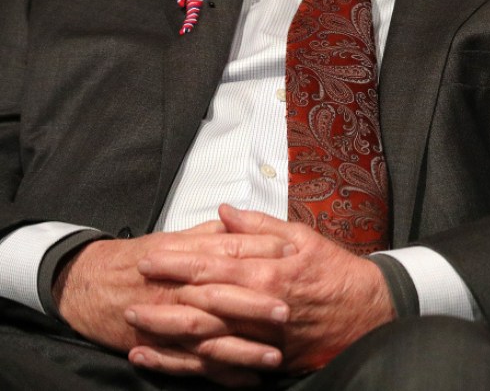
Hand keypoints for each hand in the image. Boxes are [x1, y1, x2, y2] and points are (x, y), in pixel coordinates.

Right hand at [54, 221, 293, 386]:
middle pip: (221, 297)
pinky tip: (247, 381)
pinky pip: (192, 366)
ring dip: (242, 351)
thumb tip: (245, 223)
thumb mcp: (176, 237)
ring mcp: (169, 323)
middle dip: (254, 306)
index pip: (230, 251)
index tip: (292, 254)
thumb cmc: (139, 259)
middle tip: (288, 312)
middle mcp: (180, 291)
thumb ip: (213, 234)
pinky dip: (219, 375)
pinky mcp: (158, 347)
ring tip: (274, 358)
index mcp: (186, 257)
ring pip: (209, 339)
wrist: (87, 284)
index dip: (261, 251)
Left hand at [129, 205, 394, 376]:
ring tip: (133, 324)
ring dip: (165, 331)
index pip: (213, 264)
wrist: (367, 313)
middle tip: (129, 288)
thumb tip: (225, 213)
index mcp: (268, 272)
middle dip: (162, 295)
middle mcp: (259, 306)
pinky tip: (156, 357)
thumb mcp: (303, 237)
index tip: (149, 256)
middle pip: (200, 302)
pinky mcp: (262, 361)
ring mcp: (260, 338)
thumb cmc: (335, 273)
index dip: (177, 261)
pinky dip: (182, 363)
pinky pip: (215, 364)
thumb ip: (260, 226)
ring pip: (202, 336)